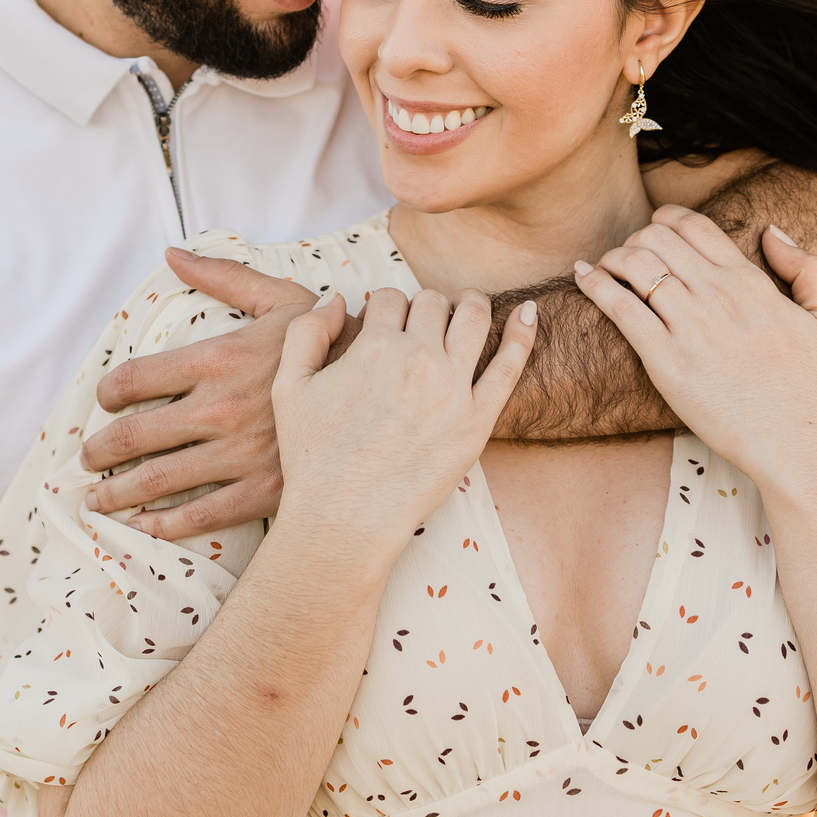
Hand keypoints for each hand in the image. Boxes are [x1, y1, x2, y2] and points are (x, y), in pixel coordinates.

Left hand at [81, 253, 329, 539]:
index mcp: (219, 359)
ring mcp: (239, 454)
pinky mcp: (261, 491)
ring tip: (100, 498)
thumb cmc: (334, 342)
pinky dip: (162, 525)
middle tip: (89, 458)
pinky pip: (199, 516)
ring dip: (118, 493)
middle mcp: (220, 408)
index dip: (108, 394)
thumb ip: (224, 276)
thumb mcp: (281, 300)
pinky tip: (145, 526)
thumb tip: (173, 254)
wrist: (391, 395)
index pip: (134, 379)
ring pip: (156, 482)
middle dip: (100, 452)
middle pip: (133, 437)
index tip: (105, 403)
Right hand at [272, 287, 536, 560]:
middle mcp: (418, 358)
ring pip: (473, 319)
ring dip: (470, 304)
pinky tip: (528, 312)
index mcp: (374, 346)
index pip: (389, 298)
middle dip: (424, 306)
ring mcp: (453, 388)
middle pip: (432, 304)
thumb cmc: (313, 457)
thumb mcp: (289, 386)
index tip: (383, 322)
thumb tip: (336, 298)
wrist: (345, 518)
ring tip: (468, 307)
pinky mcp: (478, 419)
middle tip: (422, 322)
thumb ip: (306, 331)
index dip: (384, 306)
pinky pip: (510, 365)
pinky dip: (522, 332)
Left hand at [573, 204, 816, 486]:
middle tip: (627, 256)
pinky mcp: (665, 360)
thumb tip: (771, 231)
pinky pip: (619, 306)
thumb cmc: (810, 388)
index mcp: (750, 282)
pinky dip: (595, 284)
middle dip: (636, 239)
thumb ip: (808, 268)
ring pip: (634, 264)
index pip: (695, 226)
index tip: (654, 228)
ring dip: (612, 258)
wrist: (796, 442)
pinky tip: (583, 276)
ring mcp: (690, 326)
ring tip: (603, 267)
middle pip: (657, 239)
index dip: (666, 219)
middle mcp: (717, 295)